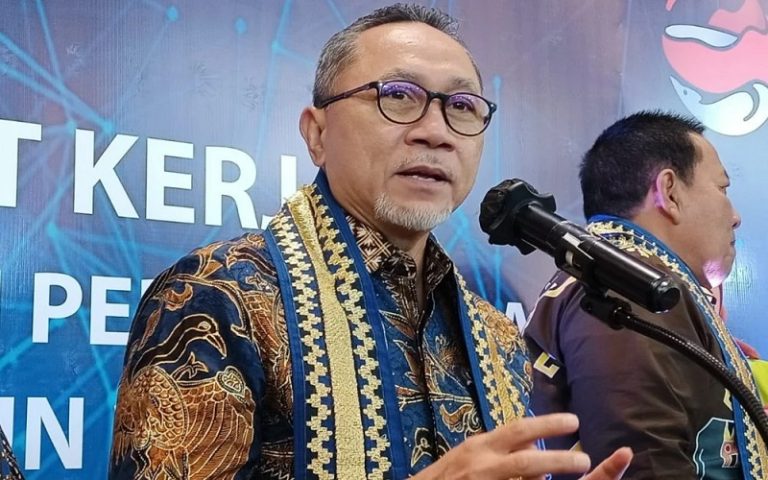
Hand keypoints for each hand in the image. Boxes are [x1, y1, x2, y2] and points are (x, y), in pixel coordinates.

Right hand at [412, 413, 631, 478]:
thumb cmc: (445, 476)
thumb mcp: (470, 455)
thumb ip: (499, 450)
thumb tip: (532, 446)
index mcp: (480, 446)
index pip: (519, 429)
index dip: (548, 425)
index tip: (572, 421)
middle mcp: (482, 464)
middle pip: (527, 460)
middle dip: (559, 460)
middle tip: (585, 460)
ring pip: (524, 477)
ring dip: (549, 474)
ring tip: (580, 472)